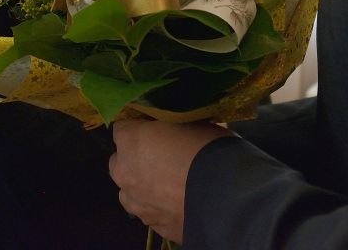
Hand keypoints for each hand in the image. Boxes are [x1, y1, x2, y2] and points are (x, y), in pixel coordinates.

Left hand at [109, 119, 230, 242]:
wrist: (227, 197)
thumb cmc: (208, 148)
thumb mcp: (190, 121)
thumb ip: (170, 124)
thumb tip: (172, 126)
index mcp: (130, 141)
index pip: (122, 128)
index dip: (139, 128)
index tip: (155, 130)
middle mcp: (125, 172)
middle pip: (120, 162)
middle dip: (135, 158)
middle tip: (162, 157)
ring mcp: (137, 203)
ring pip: (130, 191)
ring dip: (142, 186)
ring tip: (170, 184)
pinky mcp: (154, 225)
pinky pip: (150, 212)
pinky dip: (160, 207)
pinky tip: (180, 203)